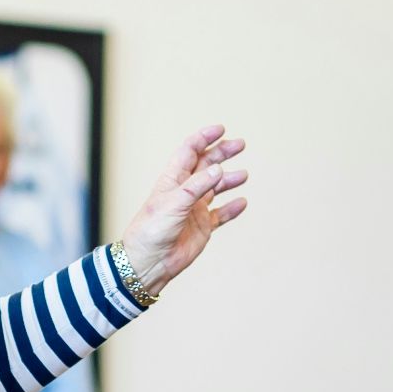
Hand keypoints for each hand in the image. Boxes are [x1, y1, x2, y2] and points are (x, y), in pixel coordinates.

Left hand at [119, 125, 248, 295]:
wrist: (149, 262)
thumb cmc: (152, 230)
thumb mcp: (173, 202)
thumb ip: (197, 186)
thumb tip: (218, 169)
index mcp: (173, 180)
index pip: (189, 152)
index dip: (204, 138)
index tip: (221, 130)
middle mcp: (185, 192)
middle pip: (206, 166)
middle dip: (222, 153)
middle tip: (240, 144)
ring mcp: (194, 209)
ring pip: (215, 188)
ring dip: (229, 180)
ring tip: (243, 175)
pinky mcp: (202, 227)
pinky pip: (221, 214)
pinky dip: (232, 208)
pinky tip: (242, 202)